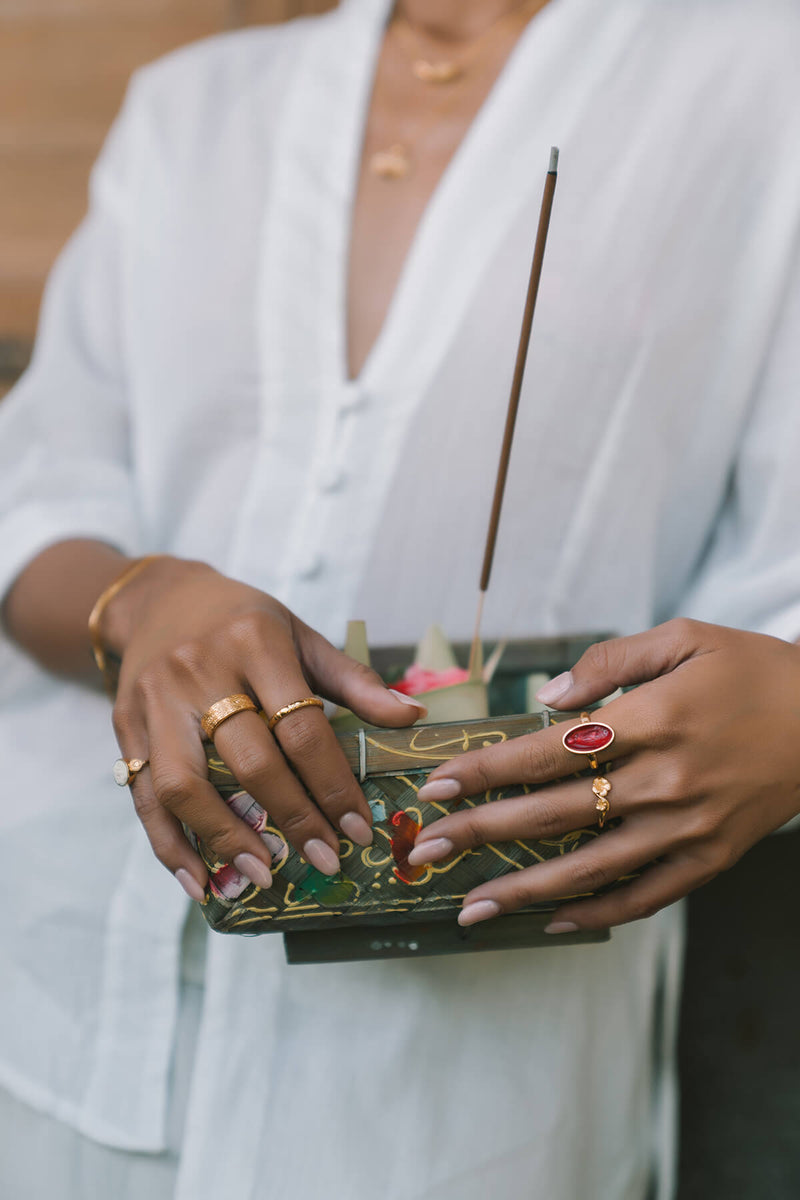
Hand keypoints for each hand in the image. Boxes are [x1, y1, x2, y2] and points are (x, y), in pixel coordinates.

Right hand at [106, 557, 425, 899]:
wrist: (158, 598)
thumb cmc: (243, 621)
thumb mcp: (300, 634)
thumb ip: (353, 681)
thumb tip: (412, 717)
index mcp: (255, 643)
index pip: (301, 727)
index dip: (332, 784)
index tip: (358, 828)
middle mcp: (200, 671)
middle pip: (249, 759)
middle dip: (291, 817)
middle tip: (324, 859)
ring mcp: (156, 701)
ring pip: (185, 783)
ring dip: (225, 839)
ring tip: (263, 876)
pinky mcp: (124, 724)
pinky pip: (144, 795)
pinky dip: (168, 844)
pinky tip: (197, 880)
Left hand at [407, 619, 799, 931]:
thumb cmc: (753, 671)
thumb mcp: (684, 639)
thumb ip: (609, 662)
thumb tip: (548, 698)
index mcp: (652, 719)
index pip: (548, 751)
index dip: (487, 771)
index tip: (438, 786)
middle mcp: (665, 780)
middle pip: (554, 813)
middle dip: (482, 833)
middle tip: (426, 850)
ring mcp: (688, 827)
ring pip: (590, 868)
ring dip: (524, 890)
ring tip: (470, 908)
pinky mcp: (711, 859)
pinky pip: (644, 897)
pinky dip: (596, 914)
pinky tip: (550, 922)